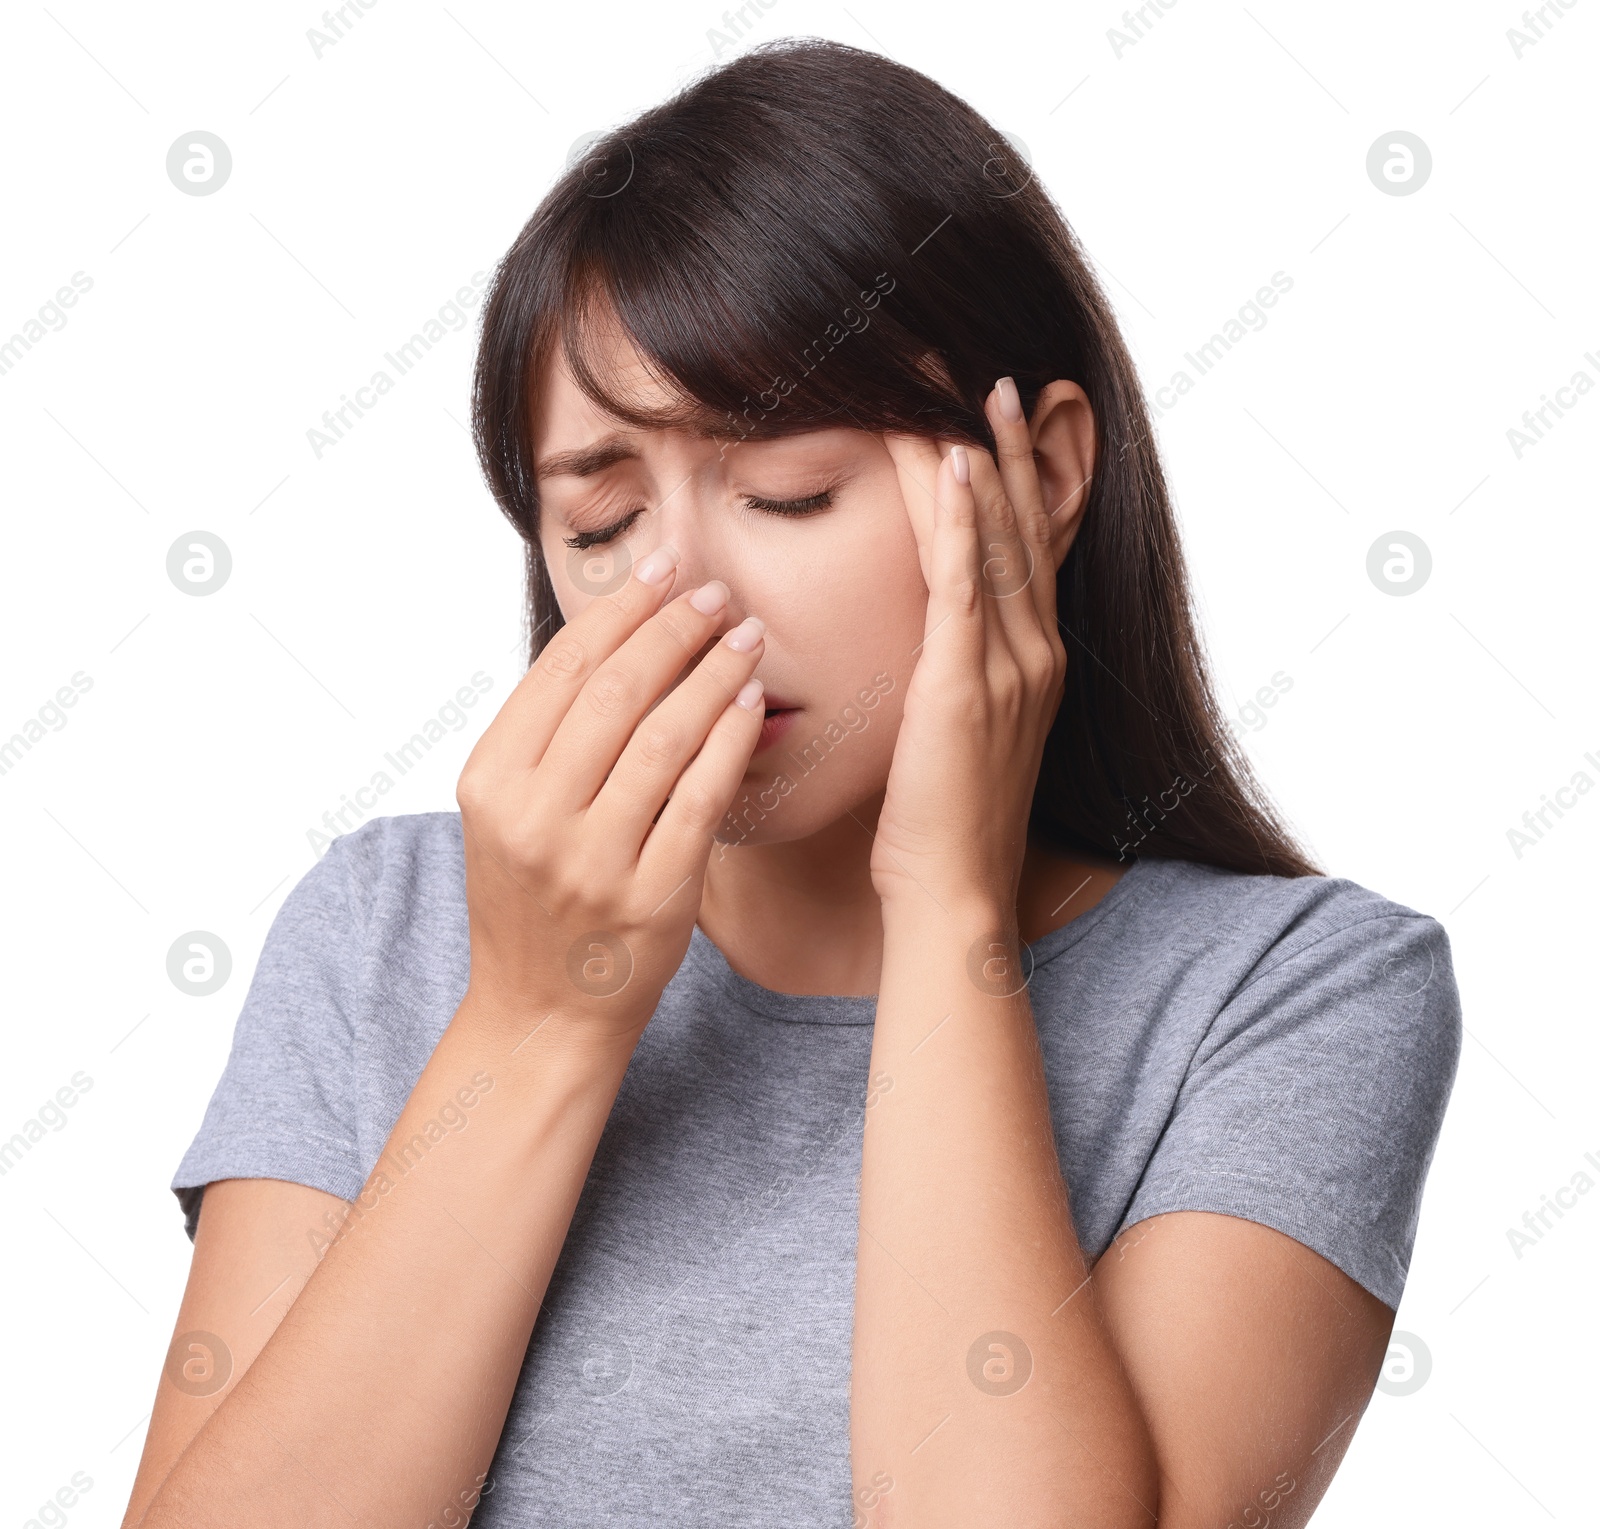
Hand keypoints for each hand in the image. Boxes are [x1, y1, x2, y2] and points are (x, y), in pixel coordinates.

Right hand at [454, 550, 765, 1045]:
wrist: (541, 1014)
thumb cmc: (533, 903)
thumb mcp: (508, 814)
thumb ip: (547, 736)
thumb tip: (616, 632)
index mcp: (490, 783)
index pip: (561, 670)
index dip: (619, 610)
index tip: (663, 568)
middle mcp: (533, 817)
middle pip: (614, 692)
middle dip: (673, 629)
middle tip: (716, 594)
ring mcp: (592, 861)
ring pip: (663, 737)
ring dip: (711, 674)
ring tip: (745, 637)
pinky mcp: (651, 897)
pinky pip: (700, 799)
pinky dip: (730, 741)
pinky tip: (752, 703)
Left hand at [872, 379, 1071, 916]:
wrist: (952, 891)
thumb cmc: (943, 822)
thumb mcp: (958, 734)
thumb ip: (956, 677)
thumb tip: (930, 644)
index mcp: (1033, 665)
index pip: (1029, 554)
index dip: (1022, 485)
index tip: (1007, 425)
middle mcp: (1035, 656)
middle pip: (1025, 533)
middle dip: (1013, 453)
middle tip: (1002, 380)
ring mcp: (1008, 669)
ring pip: (998, 543)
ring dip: (986, 464)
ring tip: (978, 395)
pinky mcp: (964, 686)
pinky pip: (963, 583)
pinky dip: (958, 519)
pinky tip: (949, 464)